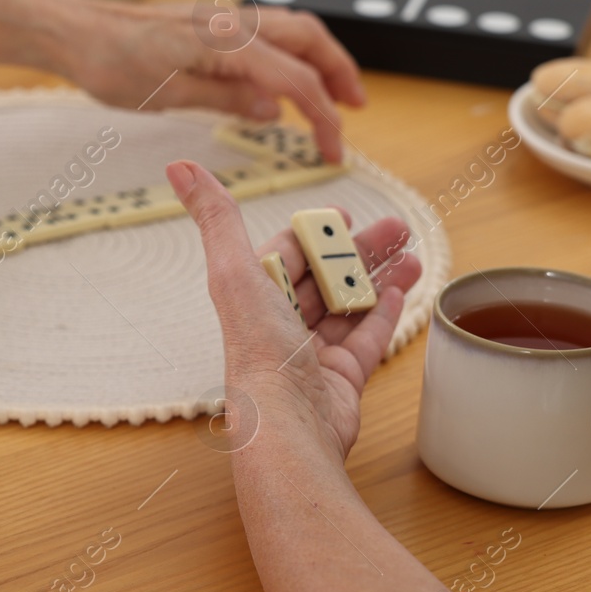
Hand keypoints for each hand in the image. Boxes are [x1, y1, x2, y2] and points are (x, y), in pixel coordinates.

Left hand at [58, 2, 365, 162]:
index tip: (333, 151)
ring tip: (334, 94)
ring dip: (321, 59)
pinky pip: (269, 31)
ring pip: (293, 29)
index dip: (323, 118)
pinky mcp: (213, 22)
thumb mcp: (167, 94)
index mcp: (228, 41)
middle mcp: (233, 21)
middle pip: (310, 39)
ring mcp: (224, 17)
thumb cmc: (111, 62)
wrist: (76, 31)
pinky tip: (287, 79)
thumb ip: (226, 98)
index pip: (296, 79)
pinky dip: (293, 53)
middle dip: (340, 73)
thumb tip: (275, 109)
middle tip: (355, 111)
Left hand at [167, 161, 420, 462]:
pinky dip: (384, 314)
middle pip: (323, 277)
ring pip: (349, 306)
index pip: (286, 254)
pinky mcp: (341, 381)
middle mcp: (278, 325)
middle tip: (396, 227)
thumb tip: (178, 165)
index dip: (313, 232)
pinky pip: (366, 340)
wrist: (290, 426)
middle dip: (358, 250)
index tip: (346, 213)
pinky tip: (403, 291)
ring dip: (379, 277)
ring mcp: (311, 355)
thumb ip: (215, 216)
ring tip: (412, 253)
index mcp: (251, 297)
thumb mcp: (235, 270)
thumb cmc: (259, 350)